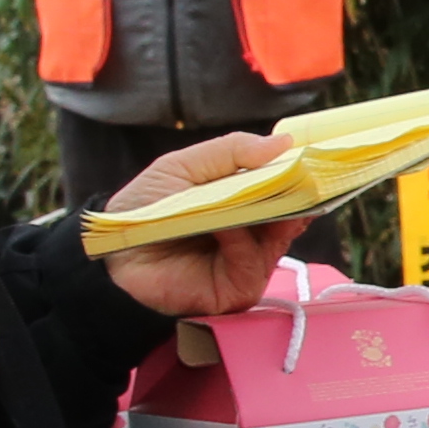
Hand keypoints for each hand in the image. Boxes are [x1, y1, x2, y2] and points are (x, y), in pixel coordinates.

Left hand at [92, 128, 315, 318]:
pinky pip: (252, 258)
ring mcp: (250, 260)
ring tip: (278, 189)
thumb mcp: (183, 167)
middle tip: (312, 171)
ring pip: (279, 233)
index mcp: (243, 200)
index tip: (316, 154)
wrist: (111, 255)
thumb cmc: (143, 209)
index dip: (299, 171)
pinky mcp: (240, 286)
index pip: (282, 185)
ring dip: (277, 211)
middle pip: (290, 210)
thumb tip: (284, 142)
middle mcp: (253, 230)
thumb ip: (229, 151)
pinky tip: (225, 224)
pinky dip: (240, 238)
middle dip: (299, 189)